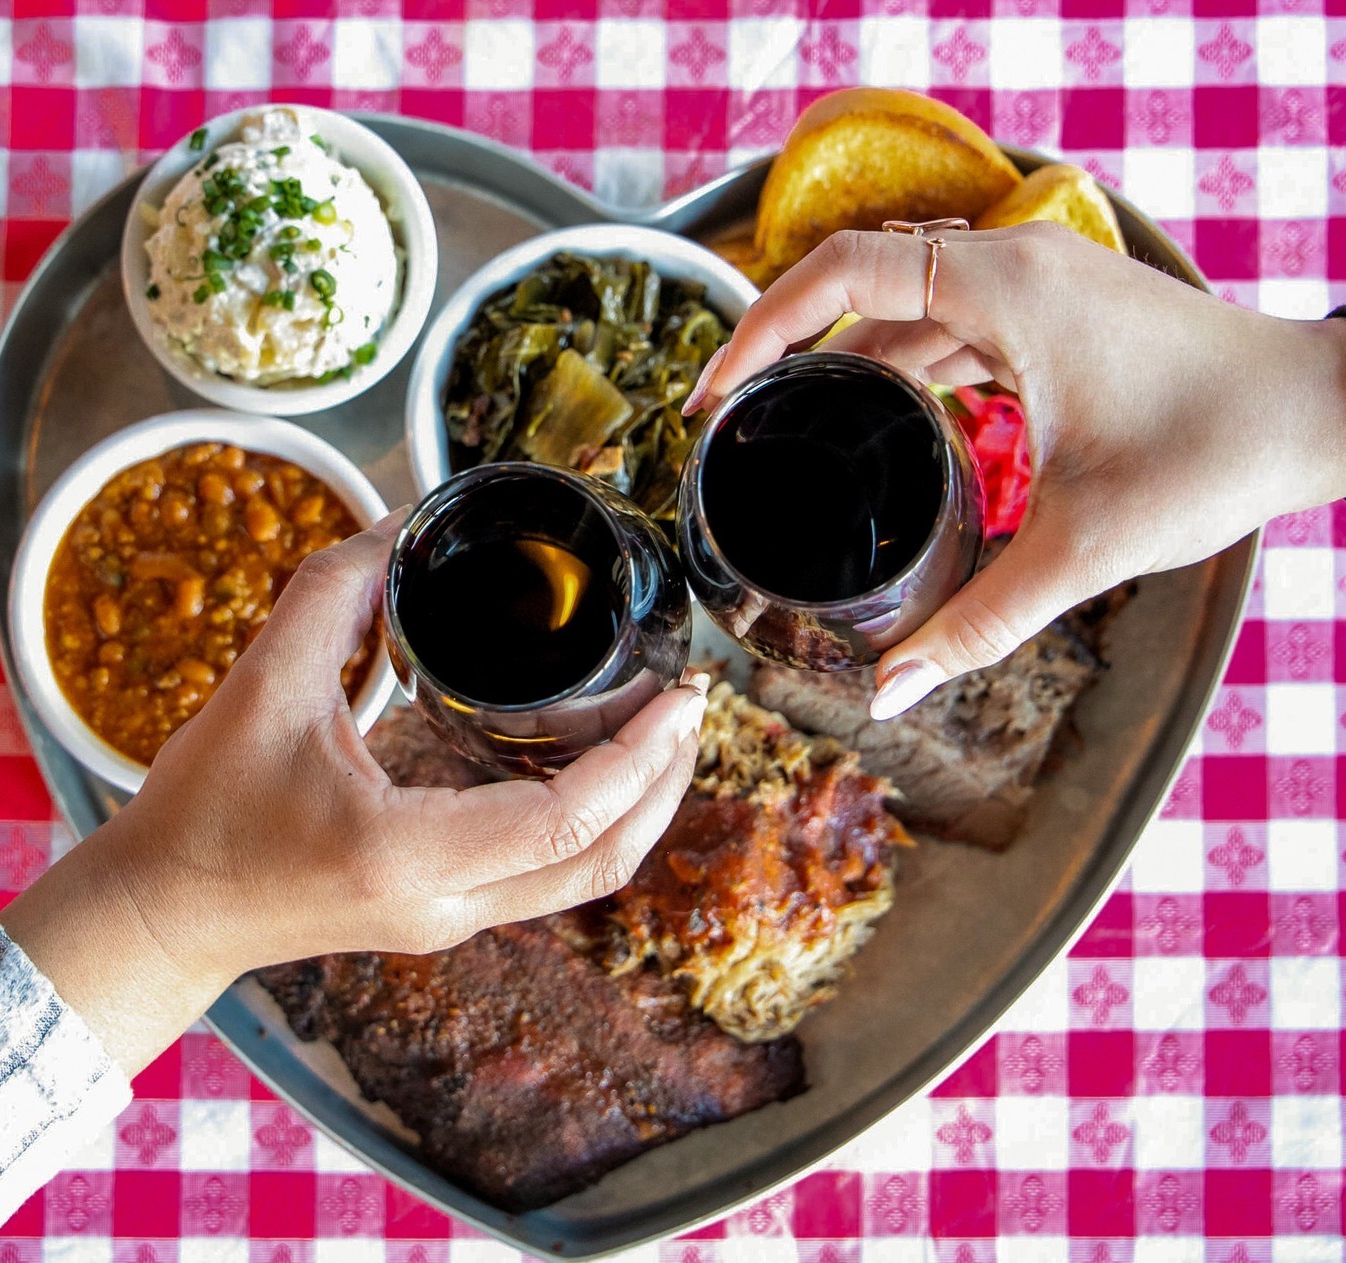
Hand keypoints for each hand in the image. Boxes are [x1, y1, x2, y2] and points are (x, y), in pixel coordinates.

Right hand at [0, 510, 705, 1073]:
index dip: (641, 758)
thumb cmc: (202, 813)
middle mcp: (447, 905)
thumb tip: (395, 523)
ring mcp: (451, 920)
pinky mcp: (444, 914)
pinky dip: (594, 823)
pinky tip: (596, 763)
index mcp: (410, 855)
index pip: (567, 820)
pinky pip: (549, 877)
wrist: (163, 912)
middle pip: (603, 861)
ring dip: (638, 807)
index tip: (684, 696)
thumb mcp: (260, 692)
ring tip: (662, 730)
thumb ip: (330, 596)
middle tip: (691, 704)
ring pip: (584, 880)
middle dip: (664, 783)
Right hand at [697, 223, 1345, 716]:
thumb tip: (887, 694)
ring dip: (844, 364)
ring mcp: (1036, 288)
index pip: (843, 269)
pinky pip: (950, 328)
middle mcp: (1014, 270)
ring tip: (788, 433)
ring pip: (905, 310)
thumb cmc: (1218, 451)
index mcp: (1006, 290)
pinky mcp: (1055, 315)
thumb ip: (975, 624)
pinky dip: (902, 368)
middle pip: (861, 285)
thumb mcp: (1082, 548)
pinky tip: (880, 430)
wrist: (1319, 413)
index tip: (716, 391)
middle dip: (786, 350)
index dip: (761, 324)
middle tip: (732, 425)